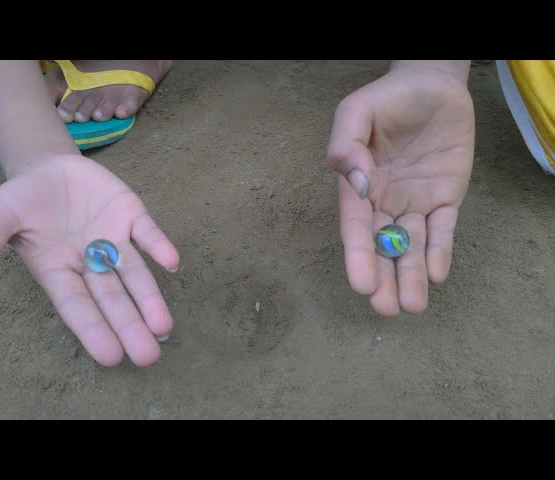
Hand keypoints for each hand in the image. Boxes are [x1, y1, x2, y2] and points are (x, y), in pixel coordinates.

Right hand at [0, 154, 179, 366]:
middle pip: (112, 298)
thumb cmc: (21, 201)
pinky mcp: (130, 215)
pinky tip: (172, 262)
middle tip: (148, 356)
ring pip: (135, 273)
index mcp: (58, 271)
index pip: (77, 306)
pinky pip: (147, 233)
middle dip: (129, 325)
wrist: (47, 169)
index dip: (93, 330)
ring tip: (164, 327)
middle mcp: (90, 263)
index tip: (110, 357)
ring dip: (150, 297)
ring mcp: (113, 240)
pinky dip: (158, 246)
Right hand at [327, 62, 474, 314]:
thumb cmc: (387, 98)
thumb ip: (346, 144)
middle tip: (386, 309)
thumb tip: (357, 182)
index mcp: (359, 187)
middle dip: (384, 278)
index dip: (359, 256)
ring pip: (412, 245)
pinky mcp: (446, 198)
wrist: (432, 84)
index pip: (357, 227)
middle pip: (383, 246)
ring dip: (411, 276)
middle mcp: (385, 201)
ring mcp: (416, 202)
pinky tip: (436, 273)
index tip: (362, 284)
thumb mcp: (356, 112)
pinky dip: (440, 251)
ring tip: (412, 306)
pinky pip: (443, 229)